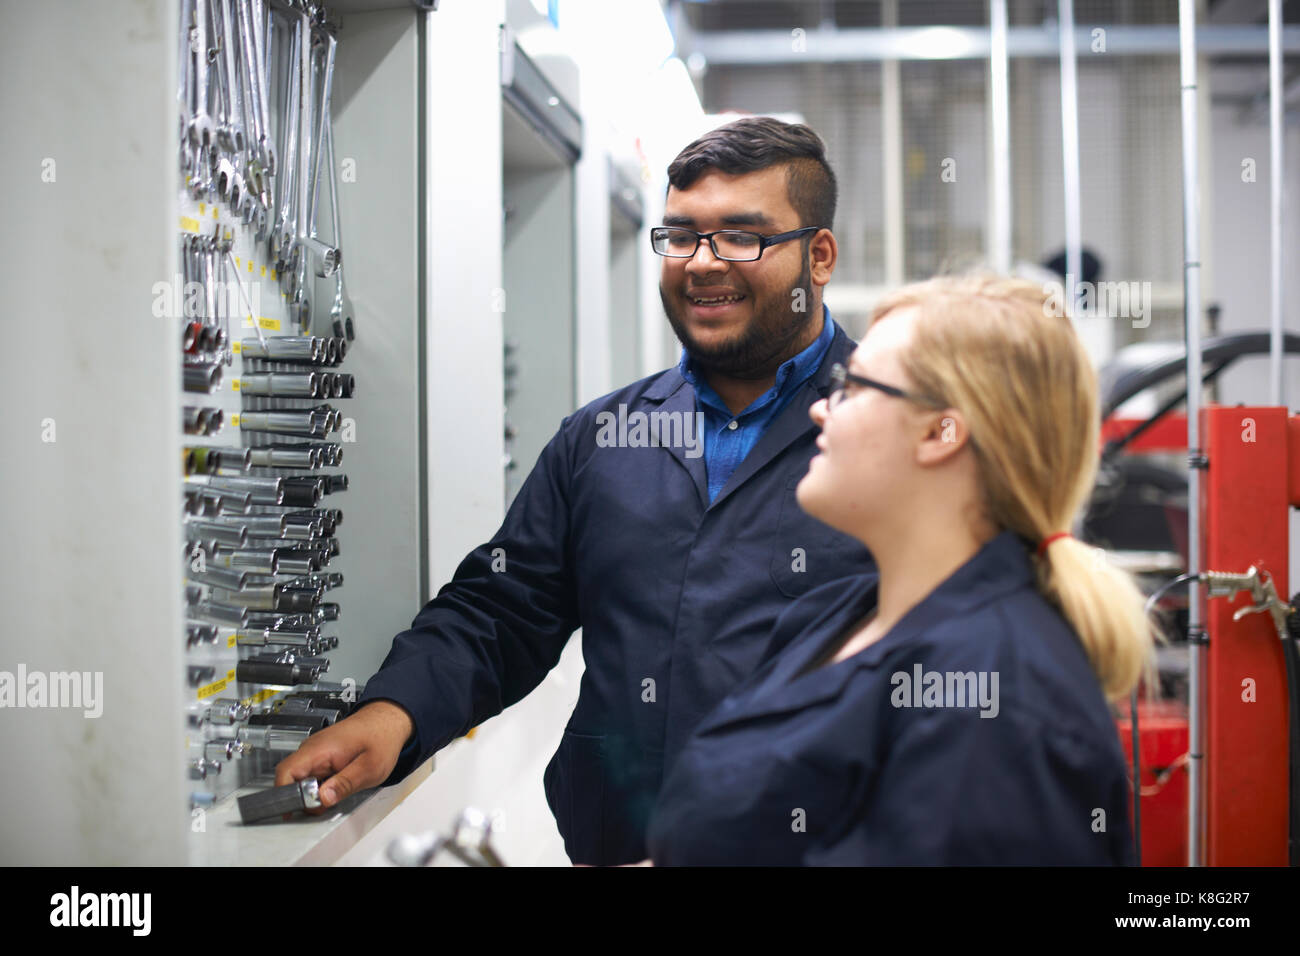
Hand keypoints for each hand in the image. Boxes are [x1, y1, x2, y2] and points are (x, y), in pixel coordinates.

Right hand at [274, 700, 414, 809]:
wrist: (387, 720)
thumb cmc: (381, 739)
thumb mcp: (369, 768)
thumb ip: (344, 784)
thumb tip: (323, 799)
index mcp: (320, 749)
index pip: (286, 772)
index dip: (284, 795)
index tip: (293, 810)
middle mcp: (312, 748)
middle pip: (290, 779)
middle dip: (302, 798)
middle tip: (325, 804)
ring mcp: (314, 752)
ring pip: (300, 779)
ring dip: (312, 793)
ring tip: (336, 792)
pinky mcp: (319, 756)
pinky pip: (310, 775)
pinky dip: (318, 786)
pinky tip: (335, 786)